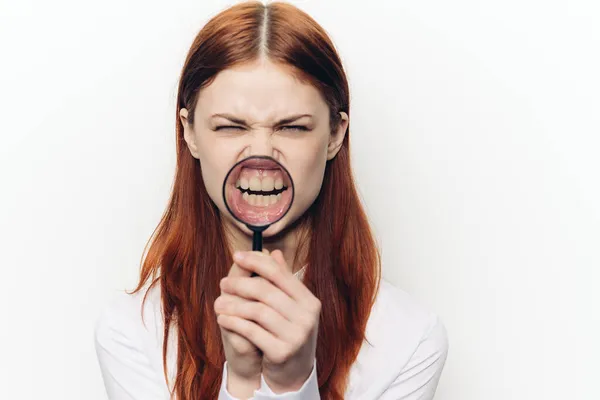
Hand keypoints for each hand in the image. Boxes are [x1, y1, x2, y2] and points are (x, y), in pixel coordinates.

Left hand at [216, 250, 320, 392]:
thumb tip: (272, 252)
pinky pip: (251, 331)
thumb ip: (282, 280)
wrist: (293, 374)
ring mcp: (296, 336)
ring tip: (219, 303)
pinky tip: (222, 318)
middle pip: (265, 291)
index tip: (236, 255)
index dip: (256, 261)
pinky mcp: (282, 352)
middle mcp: (307, 317)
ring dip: (233, 304)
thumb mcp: (289, 307)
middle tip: (223, 283)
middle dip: (240, 284)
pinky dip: (233, 322)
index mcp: (309, 301)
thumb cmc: (287, 333)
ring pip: (257, 311)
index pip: (279, 273)